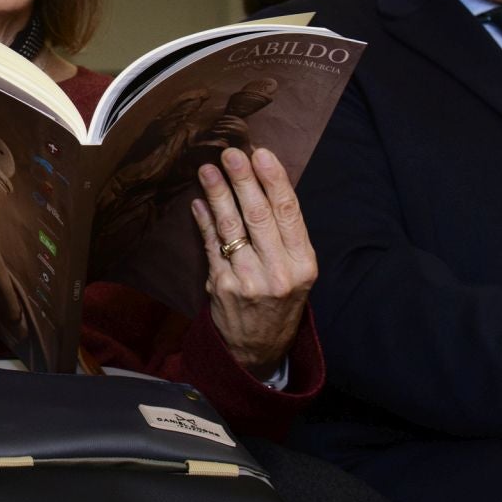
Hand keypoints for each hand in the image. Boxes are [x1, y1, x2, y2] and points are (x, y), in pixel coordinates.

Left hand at [189, 147, 316, 377]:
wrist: (258, 348)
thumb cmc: (280, 299)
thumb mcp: (296, 271)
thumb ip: (284, 235)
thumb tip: (262, 185)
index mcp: (303, 264)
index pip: (289, 213)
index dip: (274, 181)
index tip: (262, 154)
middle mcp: (278, 272)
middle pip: (259, 215)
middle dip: (243, 180)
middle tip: (231, 153)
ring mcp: (247, 280)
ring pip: (231, 227)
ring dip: (218, 194)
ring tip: (208, 170)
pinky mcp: (221, 286)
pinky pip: (211, 245)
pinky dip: (204, 220)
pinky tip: (199, 202)